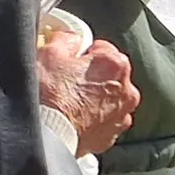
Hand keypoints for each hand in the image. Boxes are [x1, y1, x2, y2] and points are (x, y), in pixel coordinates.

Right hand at [38, 23, 138, 156]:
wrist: (48, 135)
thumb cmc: (50, 95)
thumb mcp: (50, 53)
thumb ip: (67, 39)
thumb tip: (72, 39)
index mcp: (115, 63)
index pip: (101, 48)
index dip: (83, 53)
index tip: (70, 61)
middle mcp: (126, 89)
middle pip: (109, 74)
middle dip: (92, 76)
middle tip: (68, 81)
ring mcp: (122, 114)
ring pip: (109, 98)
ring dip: (96, 98)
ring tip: (71, 103)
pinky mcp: (112, 135)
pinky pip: (105, 120)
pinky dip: (94, 118)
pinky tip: (75, 118)